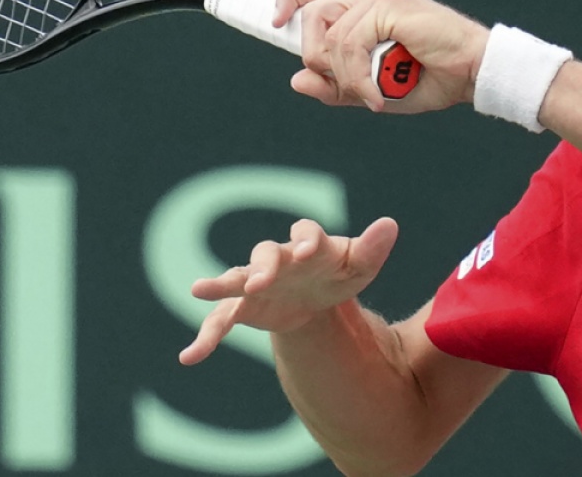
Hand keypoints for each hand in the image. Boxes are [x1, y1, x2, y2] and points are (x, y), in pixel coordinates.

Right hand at [178, 217, 399, 364]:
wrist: (317, 297)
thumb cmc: (339, 273)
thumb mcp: (359, 265)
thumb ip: (372, 248)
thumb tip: (390, 224)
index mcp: (308, 243)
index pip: (305, 232)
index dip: (304, 240)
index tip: (305, 252)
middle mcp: (277, 258)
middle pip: (264, 254)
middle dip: (262, 266)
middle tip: (259, 279)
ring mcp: (256, 281)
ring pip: (235, 278)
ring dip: (219, 283)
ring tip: (198, 289)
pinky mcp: (243, 306)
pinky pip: (221, 319)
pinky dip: (206, 337)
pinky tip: (191, 357)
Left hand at [273, 0, 490, 112]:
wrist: (472, 73)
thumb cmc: (431, 80)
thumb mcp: (372, 92)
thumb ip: (336, 87)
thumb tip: (296, 79)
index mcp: (367, 8)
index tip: (276, 21)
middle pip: (314, 13)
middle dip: (317, 57)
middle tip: (345, 86)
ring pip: (330, 34)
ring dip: (344, 76)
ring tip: (370, 96)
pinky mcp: (389, 4)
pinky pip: (350, 43)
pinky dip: (359, 77)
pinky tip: (378, 96)